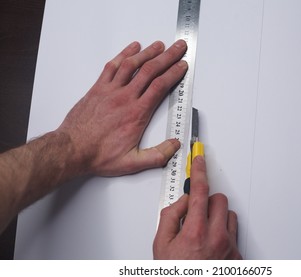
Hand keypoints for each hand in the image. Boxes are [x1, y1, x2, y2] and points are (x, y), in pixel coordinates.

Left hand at [57, 40, 187, 175]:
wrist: (72, 150)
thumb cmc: (99, 154)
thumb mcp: (132, 162)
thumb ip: (157, 155)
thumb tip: (175, 145)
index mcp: (136, 113)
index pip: (160, 86)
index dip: (174, 73)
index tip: (182, 66)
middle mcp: (125, 97)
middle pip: (150, 70)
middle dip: (168, 56)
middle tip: (178, 47)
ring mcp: (110, 90)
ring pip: (132, 65)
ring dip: (148, 52)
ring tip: (160, 45)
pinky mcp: (98, 88)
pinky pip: (112, 66)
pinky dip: (124, 55)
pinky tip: (132, 48)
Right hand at [153, 156, 241, 258]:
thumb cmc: (175, 272)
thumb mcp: (161, 244)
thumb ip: (170, 215)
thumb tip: (182, 201)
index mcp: (196, 232)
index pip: (200, 191)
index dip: (200, 171)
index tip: (199, 160)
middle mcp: (217, 238)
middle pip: (220, 200)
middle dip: (208, 200)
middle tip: (196, 211)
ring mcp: (230, 247)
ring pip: (230, 215)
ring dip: (217, 217)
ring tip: (204, 231)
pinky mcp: (237, 257)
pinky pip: (234, 233)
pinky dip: (224, 233)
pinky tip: (211, 245)